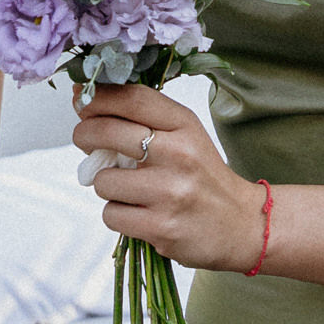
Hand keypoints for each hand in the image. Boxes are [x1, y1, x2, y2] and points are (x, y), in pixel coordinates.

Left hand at [73, 82, 265, 272]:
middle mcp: (179, 154)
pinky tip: (139, 213)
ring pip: (103, 181)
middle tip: (88, 141)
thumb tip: (85, 105)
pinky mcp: (161, 227)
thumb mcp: (185, 135)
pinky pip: (111, 214)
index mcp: (185, 125)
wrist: (241, 224)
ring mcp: (169, 193)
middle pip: (105, 132)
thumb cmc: (202, 176)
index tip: (81, 100)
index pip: (132, 98)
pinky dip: (118, 214)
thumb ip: (144, 119)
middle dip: (85, 135)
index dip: (97, 97)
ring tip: (130, 189)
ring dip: (107, 186)